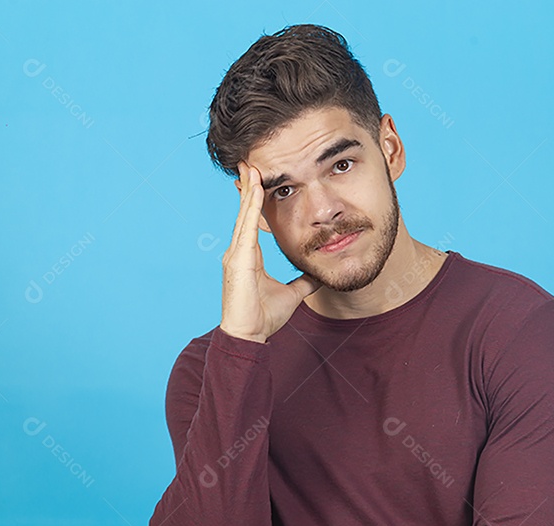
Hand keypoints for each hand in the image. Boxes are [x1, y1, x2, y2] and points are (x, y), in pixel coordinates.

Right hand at [220, 161, 321, 343]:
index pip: (252, 220)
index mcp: (248, 256)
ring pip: (243, 216)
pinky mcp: (237, 261)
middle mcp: (238, 251)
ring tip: (252, 168)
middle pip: (244, 212)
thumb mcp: (292, 294)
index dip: (255, 200)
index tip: (259, 178)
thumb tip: (318, 273)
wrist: (249, 336)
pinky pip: (246, 229)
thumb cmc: (263, 317)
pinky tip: (254, 191)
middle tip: (250, 161)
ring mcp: (235, 255)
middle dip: (247, 187)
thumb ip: (303, 282)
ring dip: (248, 191)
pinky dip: (250, 209)